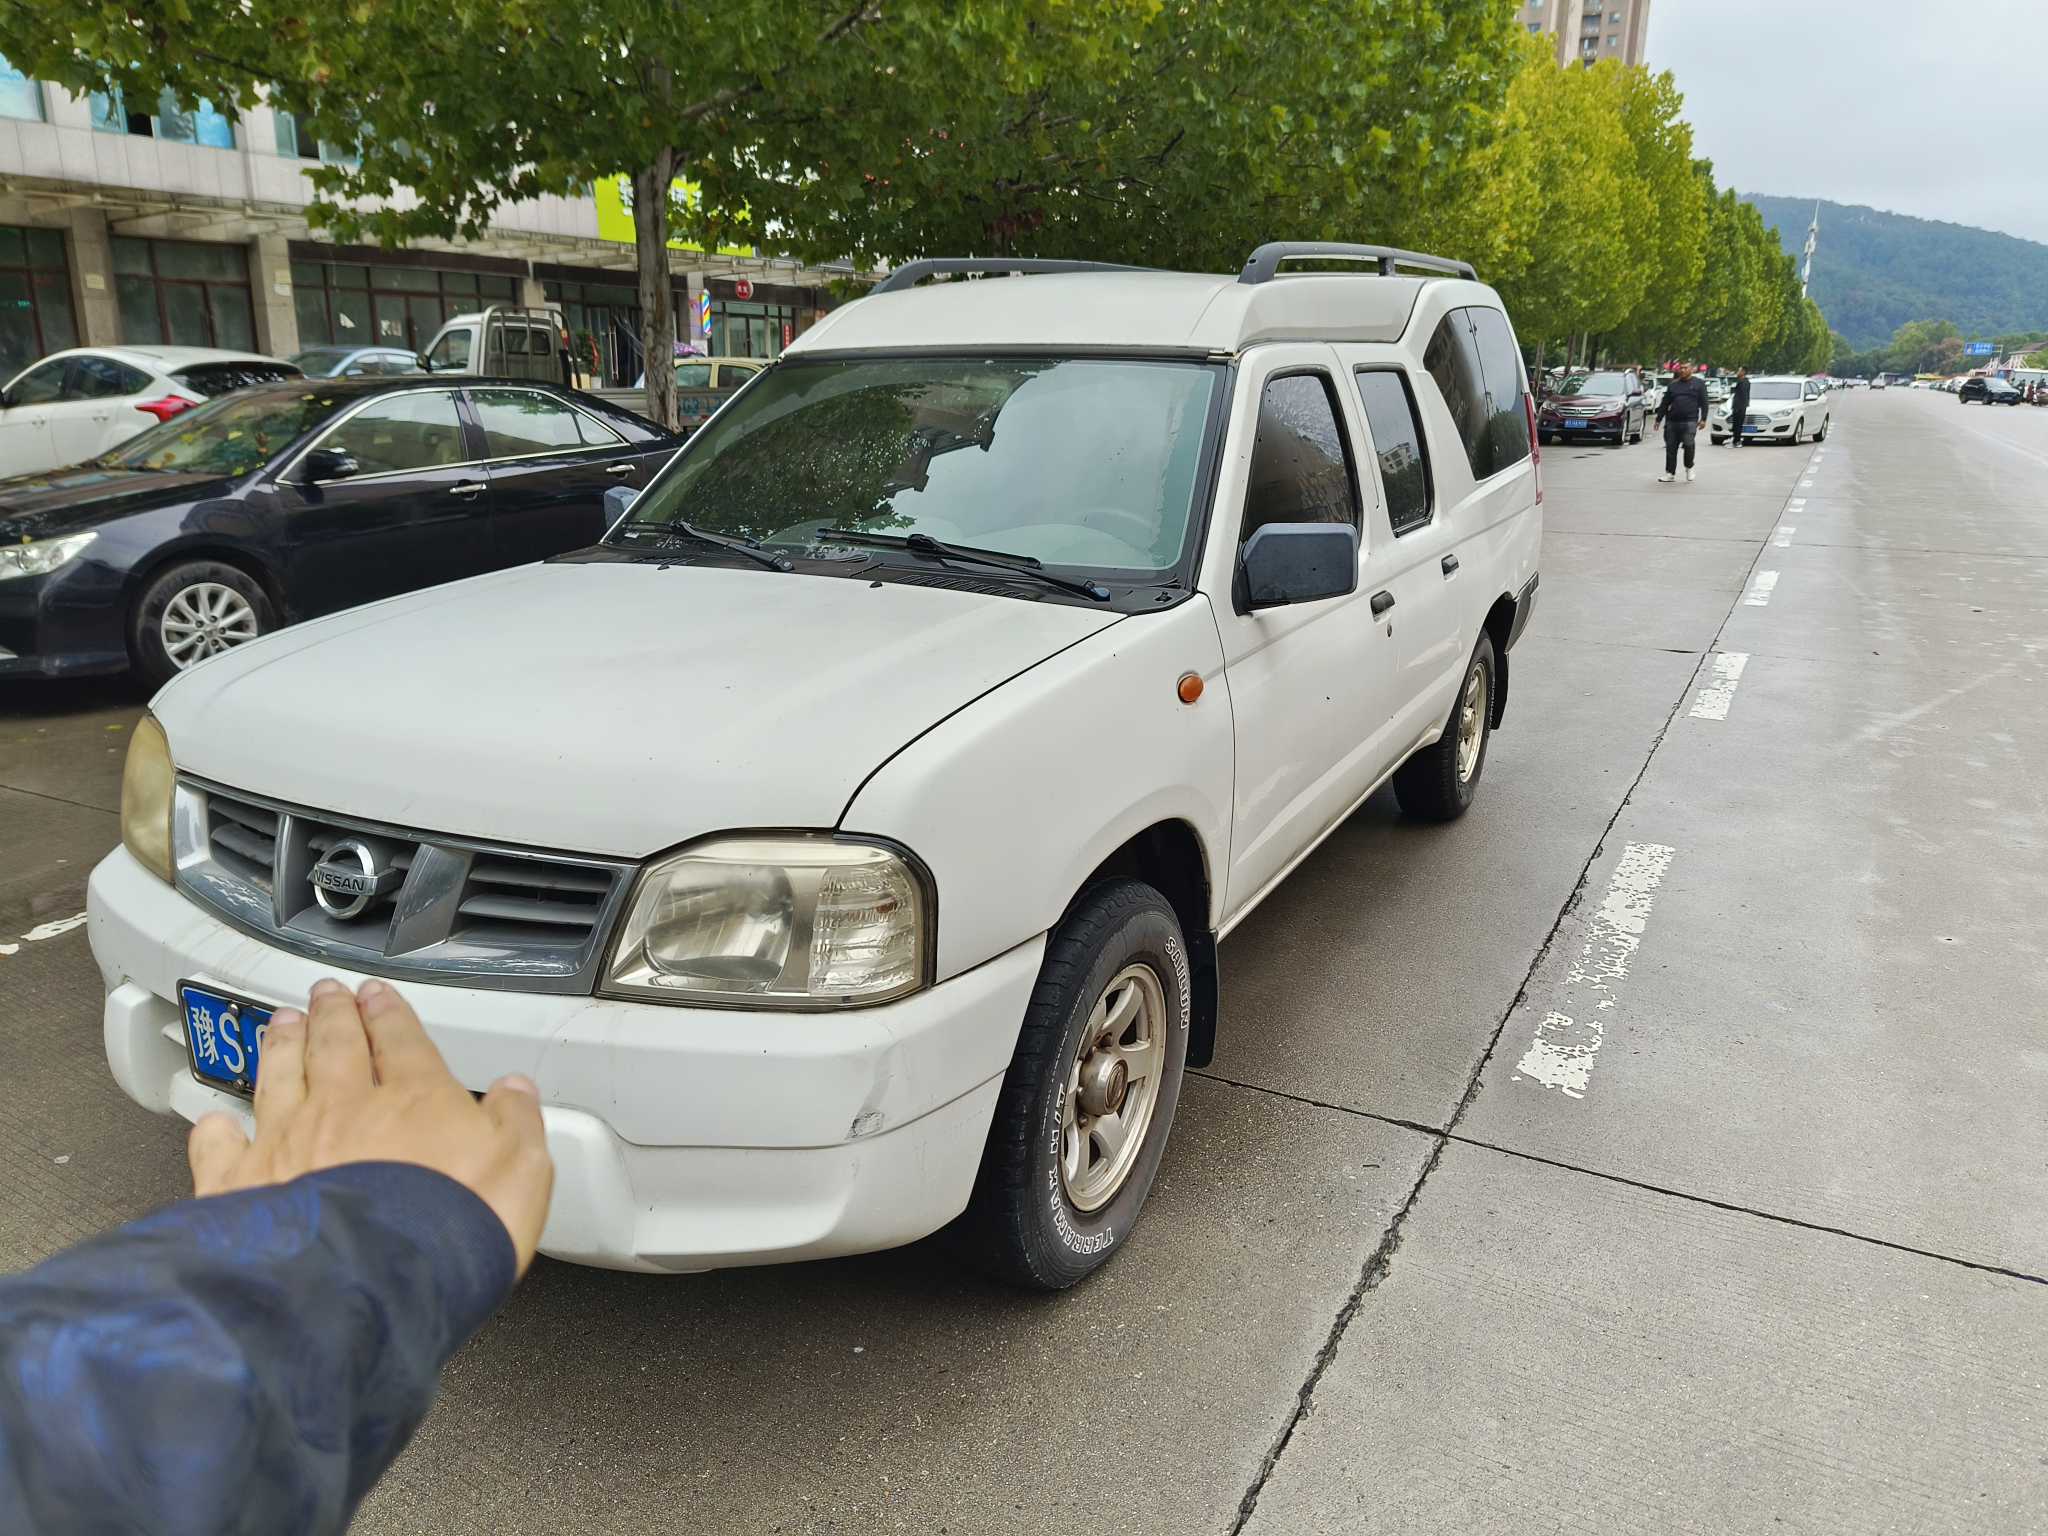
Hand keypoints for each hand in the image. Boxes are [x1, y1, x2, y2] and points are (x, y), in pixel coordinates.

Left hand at [188, 978, 554, 1276]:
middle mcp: (344, 1108)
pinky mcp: (240, 1186)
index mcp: (415, 1099)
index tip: (379, 997)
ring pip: (280, 1077)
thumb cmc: (446, 1231)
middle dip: (333, 1015)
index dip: (390, 1014)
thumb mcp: (521, 1171)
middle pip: (335, 1046)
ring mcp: (287, 1143)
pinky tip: (215, 1121)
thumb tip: (517, 1092)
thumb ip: (517, 1124)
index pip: (402, 1041)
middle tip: (327, 995)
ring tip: (281, 1025)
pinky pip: (222, 1146)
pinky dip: (217, 1130)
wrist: (368, 1284)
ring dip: (281, 1047)